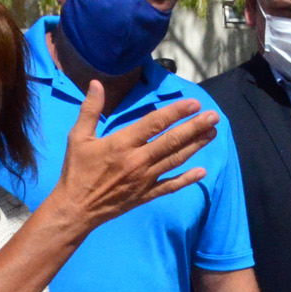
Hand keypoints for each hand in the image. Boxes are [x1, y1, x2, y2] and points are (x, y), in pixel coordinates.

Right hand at [49, 83, 217, 234]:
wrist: (76, 208)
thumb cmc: (77, 170)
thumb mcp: (78, 137)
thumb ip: (90, 109)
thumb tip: (97, 83)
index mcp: (122, 143)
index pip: (154, 123)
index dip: (176, 112)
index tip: (193, 103)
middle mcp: (138, 160)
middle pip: (172, 141)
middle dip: (195, 127)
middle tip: (214, 117)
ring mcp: (145, 179)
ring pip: (175, 160)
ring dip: (196, 146)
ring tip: (212, 134)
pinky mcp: (146, 195)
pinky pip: (171, 186)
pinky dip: (187, 179)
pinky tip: (202, 171)